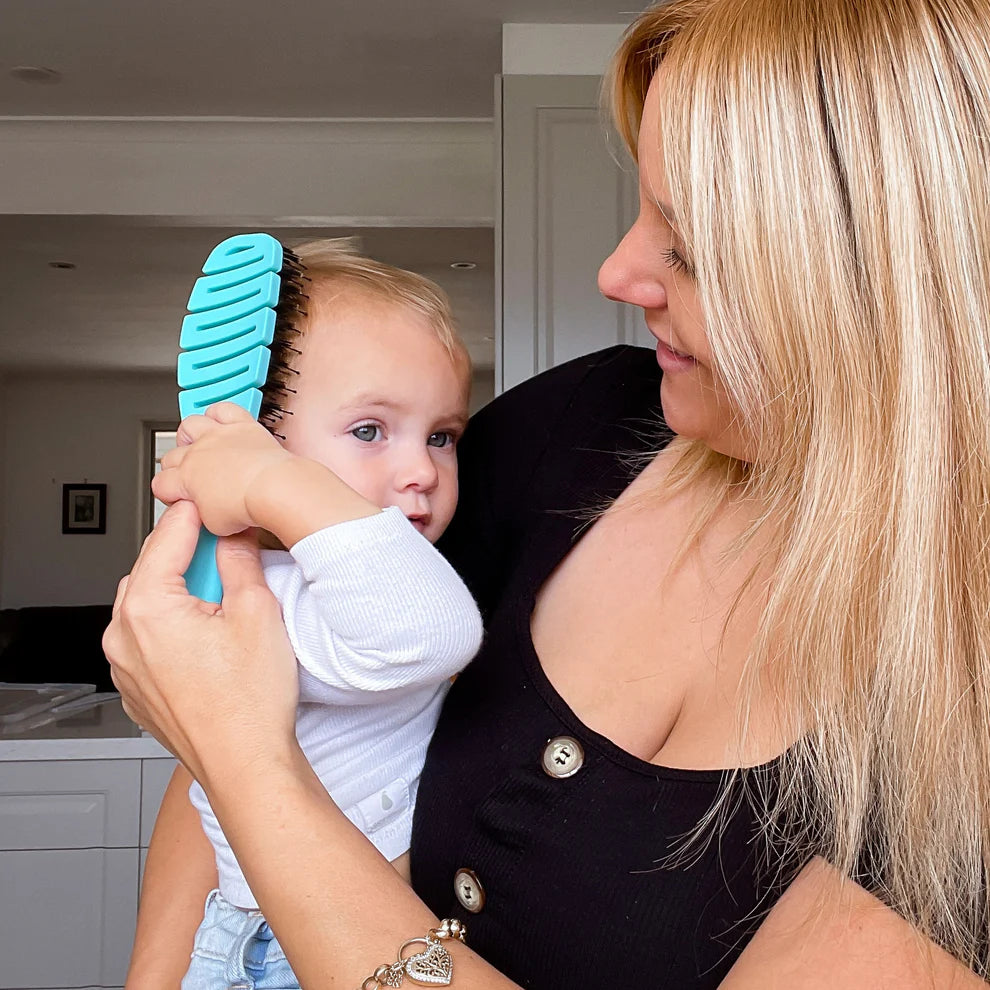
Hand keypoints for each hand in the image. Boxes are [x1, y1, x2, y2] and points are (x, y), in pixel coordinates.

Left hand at [103, 500, 298, 785]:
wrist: (246, 765)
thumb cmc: (249, 704)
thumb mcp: (258, 612)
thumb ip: (240, 562)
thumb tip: (234, 535)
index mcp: (147, 608)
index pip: (167, 537)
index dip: (195, 513)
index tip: (211, 498)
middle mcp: (123, 635)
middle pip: (152, 569)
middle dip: (188, 557)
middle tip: (229, 556)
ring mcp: (125, 667)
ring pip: (147, 605)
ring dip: (180, 593)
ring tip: (224, 604)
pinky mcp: (136, 689)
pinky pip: (147, 641)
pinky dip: (173, 628)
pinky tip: (212, 641)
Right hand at [153, 403, 294, 535]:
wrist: (273, 488)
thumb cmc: (247, 505)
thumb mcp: (214, 525)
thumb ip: (202, 515)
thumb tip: (207, 513)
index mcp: (186, 477)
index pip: (161, 484)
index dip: (168, 494)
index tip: (181, 500)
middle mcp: (198, 452)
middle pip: (171, 455)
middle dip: (176, 469)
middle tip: (192, 481)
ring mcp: (219, 436)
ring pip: (190, 425)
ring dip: (190, 436)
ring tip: (200, 448)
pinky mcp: (242, 425)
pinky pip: (223, 409)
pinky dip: (219, 414)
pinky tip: (222, 423)